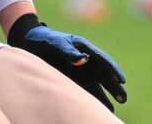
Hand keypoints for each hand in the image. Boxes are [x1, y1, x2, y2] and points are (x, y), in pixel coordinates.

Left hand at [7, 13, 127, 111]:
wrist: (27, 42)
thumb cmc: (43, 40)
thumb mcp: (55, 43)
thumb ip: (69, 52)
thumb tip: (86, 60)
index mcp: (85, 48)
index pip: (103, 60)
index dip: (113, 70)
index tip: (121, 80)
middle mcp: (85, 61)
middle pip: (103, 75)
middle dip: (114, 87)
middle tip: (123, 99)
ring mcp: (78, 71)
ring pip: (95, 86)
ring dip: (104, 97)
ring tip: (112, 111)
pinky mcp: (70, 80)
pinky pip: (83, 91)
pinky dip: (90, 100)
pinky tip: (94, 110)